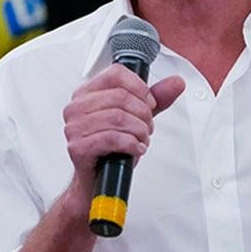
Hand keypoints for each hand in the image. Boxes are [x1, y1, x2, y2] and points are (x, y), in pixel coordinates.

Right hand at [61, 64, 184, 202]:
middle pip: (121, 97)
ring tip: (141, 139)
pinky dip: (132, 144)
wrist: (98, 178)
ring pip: (118, 117)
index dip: (140, 88)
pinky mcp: (78, 147)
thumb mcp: (136, 116)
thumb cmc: (112, 146)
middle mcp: (77, 107)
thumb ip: (157, 98)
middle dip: (143, 114)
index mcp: (87, 93)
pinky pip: (113, 138)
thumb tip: (176, 83)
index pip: (116, 73)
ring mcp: (75, 127)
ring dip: (139, 131)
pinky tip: (136, 148)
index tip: (149, 103)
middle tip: (146, 127)